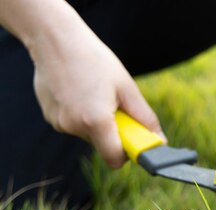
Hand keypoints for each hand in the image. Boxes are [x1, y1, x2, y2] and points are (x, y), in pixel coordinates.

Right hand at [28, 20, 163, 167]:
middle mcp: (74, 126)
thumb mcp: (127, 88)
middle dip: (113, 132)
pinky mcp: (50, 116)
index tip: (134, 141)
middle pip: (102, 145)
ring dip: (96, 121)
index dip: (127, 153)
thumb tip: (160, 140)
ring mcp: (59, 123)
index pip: (114, 159)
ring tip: (94, 92)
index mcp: (96, 121)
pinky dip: (81, 114)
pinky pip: (73, 124)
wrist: (55, 39)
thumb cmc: (95, 60)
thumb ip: (144, 118)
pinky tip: (78, 91)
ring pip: (88, 134)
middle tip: (115, 106)